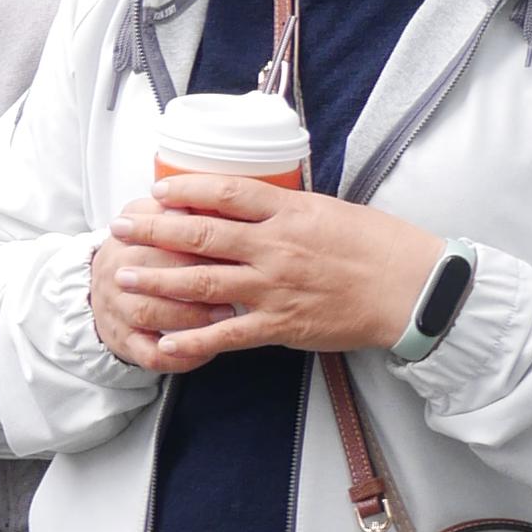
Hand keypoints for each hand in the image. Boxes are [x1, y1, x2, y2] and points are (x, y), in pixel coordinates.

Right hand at [87, 193, 242, 372]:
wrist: (101, 291)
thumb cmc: (141, 253)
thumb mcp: (148, 219)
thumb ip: (175, 206)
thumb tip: (208, 193)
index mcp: (126, 236)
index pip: (155, 229)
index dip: (191, 233)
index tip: (228, 236)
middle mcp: (115, 270)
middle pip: (151, 269)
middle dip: (194, 274)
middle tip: (237, 279)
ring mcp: (117, 308)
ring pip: (150, 312)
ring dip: (190, 314)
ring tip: (226, 313)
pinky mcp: (124, 342)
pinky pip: (151, 355)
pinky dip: (181, 355)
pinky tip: (207, 351)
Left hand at [98, 178, 443, 372]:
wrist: (411, 289)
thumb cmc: (378, 246)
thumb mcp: (331, 209)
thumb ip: (288, 208)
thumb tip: (253, 200)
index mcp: (289, 212)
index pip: (226, 192)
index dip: (186, 189)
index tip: (156, 191)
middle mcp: (275, 246)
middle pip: (202, 234)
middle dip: (154, 231)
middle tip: (121, 227)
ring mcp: (275, 286)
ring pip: (204, 282)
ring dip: (159, 280)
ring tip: (125, 277)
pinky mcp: (281, 324)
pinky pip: (228, 333)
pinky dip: (194, 338)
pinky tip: (165, 341)